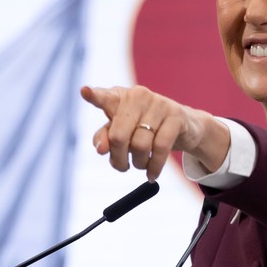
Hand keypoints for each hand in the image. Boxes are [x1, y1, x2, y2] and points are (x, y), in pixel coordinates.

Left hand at [80, 85, 229, 181]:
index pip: (104, 98)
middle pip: (118, 137)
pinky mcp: (176, 116)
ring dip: (138, 163)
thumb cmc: (144, 129)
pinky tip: (151, 174)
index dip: (94, 96)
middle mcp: (137, 96)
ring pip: (140, 145)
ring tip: (140, 165)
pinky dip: (154, 167)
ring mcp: (158, 104)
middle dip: (118, 159)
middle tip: (122, 167)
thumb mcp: (121, 133)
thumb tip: (100, 149)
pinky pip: (160, 149)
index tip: (84, 91)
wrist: (183, 127)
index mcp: (119, 97)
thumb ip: (105, 138)